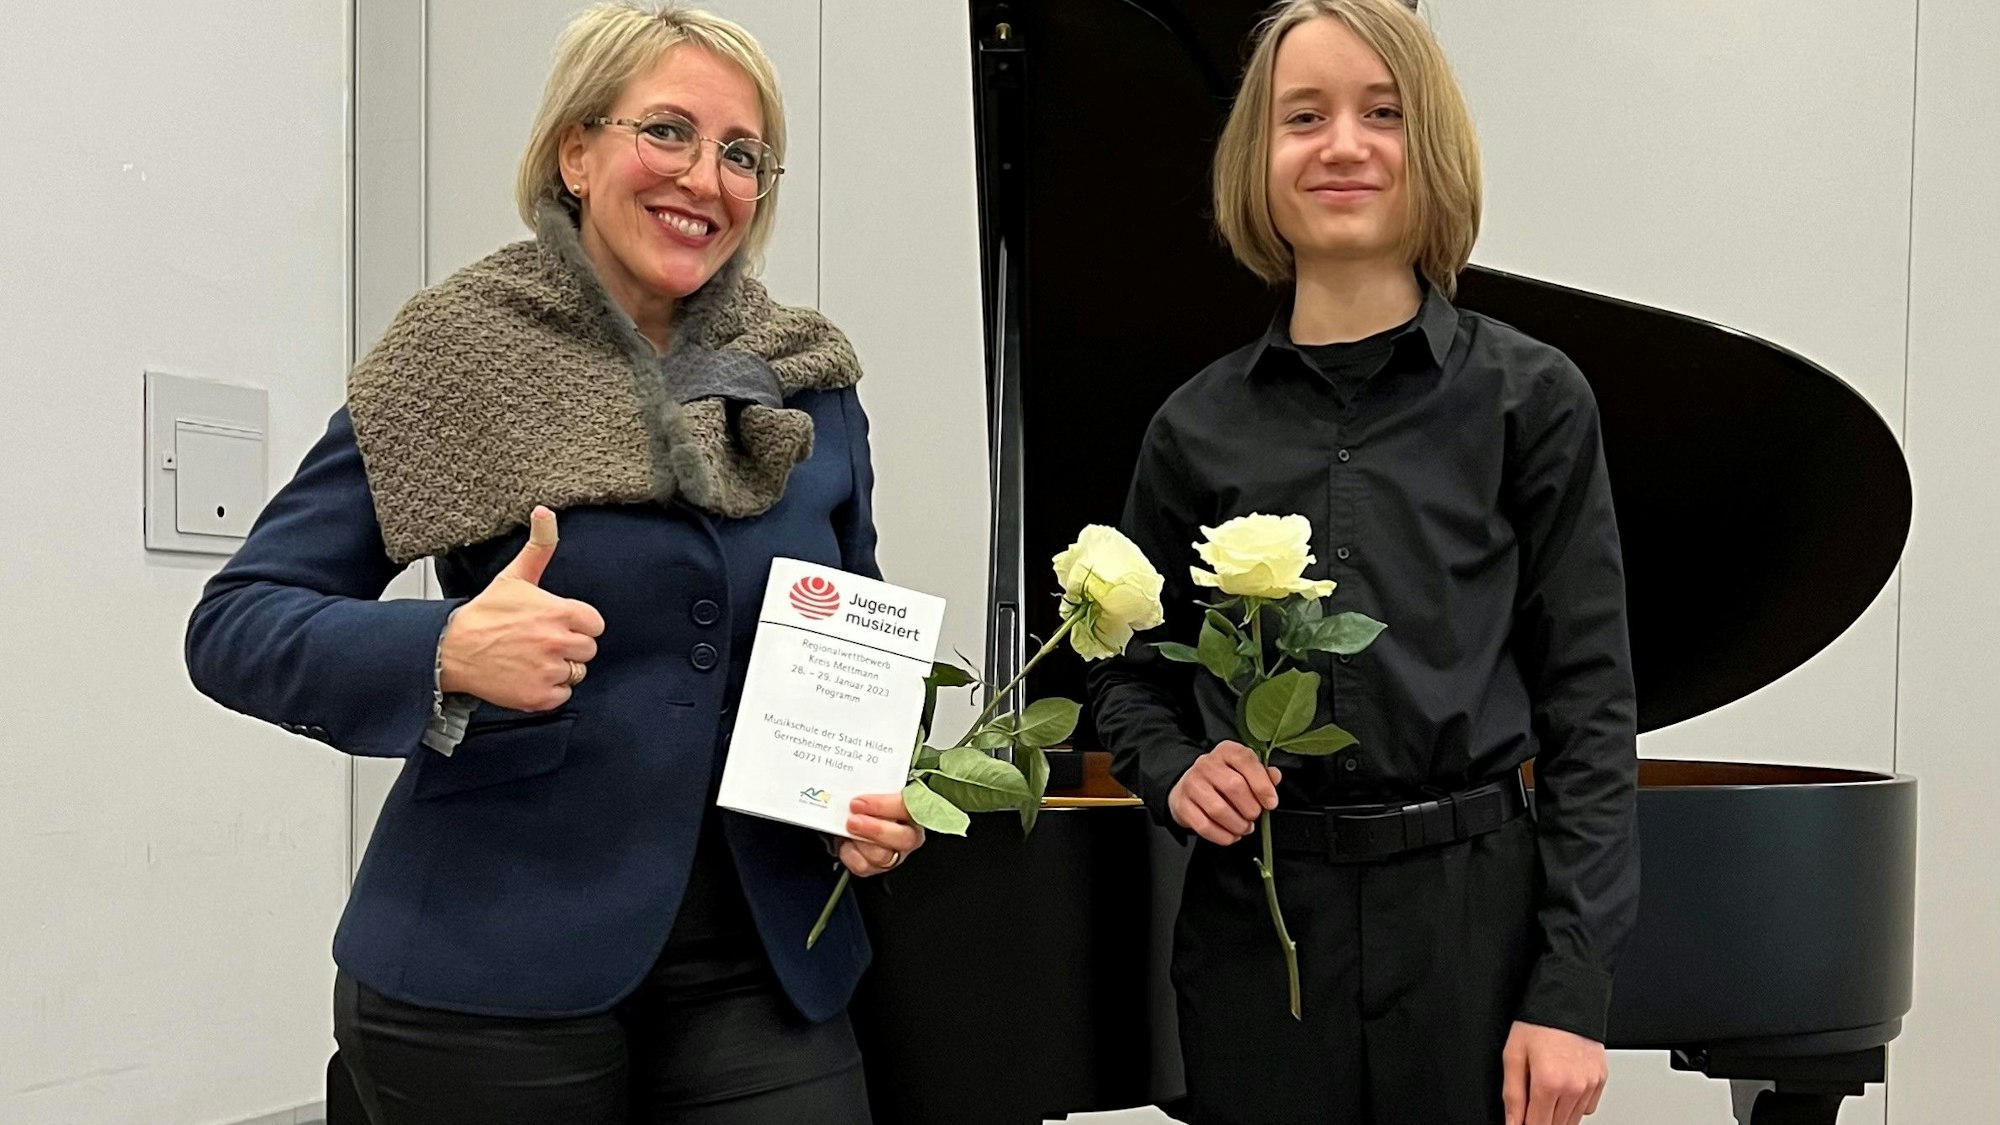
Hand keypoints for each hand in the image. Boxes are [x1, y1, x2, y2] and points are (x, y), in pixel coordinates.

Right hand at [438, 507, 605, 711]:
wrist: (451, 649)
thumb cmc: (484, 614)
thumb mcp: (515, 576)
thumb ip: (539, 546)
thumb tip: (545, 512)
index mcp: (559, 612)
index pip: (595, 624)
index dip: (577, 624)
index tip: (556, 624)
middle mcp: (557, 642)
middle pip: (588, 650)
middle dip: (569, 646)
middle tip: (540, 642)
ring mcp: (548, 670)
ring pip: (576, 673)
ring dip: (559, 669)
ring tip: (532, 658)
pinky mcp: (538, 696)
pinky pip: (562, 695)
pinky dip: (548, 690)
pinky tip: (528, 676)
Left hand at [837, 792, 925, 877]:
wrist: (856, 816)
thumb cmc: (871, 800)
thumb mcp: (877, 788)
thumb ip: (874, 786)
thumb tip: (856, 784)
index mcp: (915, 810)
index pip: (910, 808)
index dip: (884, 806)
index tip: (861, 801)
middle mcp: (909, 834)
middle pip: (904, 838)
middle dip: (876, 829)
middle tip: (853, 819)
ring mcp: (894, 853)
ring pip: (883, 856)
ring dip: (861, 841)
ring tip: (848, 828)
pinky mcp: (876, 867)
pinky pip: (864, 866)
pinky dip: (850, 854)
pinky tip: (847, 842)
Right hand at [1167, 740, 1282, 845]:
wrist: (1189, 787)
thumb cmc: (1224, 779)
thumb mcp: (1244, 771)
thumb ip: (1262, 774)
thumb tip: (1275, 776)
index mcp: (1226, 751)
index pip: (1245, 760)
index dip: (1262, 784)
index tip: (1271, 803)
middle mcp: (1206, 764)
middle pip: (1234, 787)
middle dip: (1251, 808)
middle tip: (1255, 816)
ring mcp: (1191, 784)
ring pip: (1218, 810)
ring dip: (1238, 825)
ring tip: (1244, 827)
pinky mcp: (1182, 805)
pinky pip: (1204, 826)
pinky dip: (1222, 836)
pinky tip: (1231, 835)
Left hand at [1502, 1021, 1605, 1124]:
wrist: (1568, 1000)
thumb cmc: (1538, 1024)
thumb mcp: (1513, 1055)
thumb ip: (1513, 1095)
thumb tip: (1513, 1123)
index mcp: (1549, 1082)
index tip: (1521, 1121)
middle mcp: (1574, 1087)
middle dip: (1540, 1120)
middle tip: (1531, 1103)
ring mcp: (1590, 1085)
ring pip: (1572, 1120)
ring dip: (1557, 1115)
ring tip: (1545, 1091)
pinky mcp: (1600, 1080)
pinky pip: (1587, 1108)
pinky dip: (1574, 1105)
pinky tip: (1563, 1087)